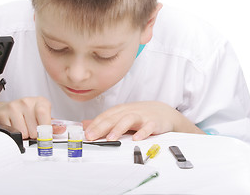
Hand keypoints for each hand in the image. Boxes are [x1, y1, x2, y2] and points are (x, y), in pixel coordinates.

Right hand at [0, 96, 50, 138]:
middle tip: (31, 129)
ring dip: (24, 135)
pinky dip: (14, 133)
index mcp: (40, 102)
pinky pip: (12, 132)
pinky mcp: (3, 114)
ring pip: (23, 133)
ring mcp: (14, 107)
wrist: (8, 109)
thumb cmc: (28, 113)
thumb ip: (53, 125)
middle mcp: (27, 102)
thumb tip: (62, 129)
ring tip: (23, 127)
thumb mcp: (43, 117)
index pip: (44, 115)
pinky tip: (14, 126)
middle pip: (34, 129)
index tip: (45, 135)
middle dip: (33, 134)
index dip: (45, 129)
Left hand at [84, 101, 203, 140]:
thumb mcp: (121, 116)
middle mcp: (129, 112)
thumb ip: (104, 121)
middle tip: (92, 137)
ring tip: (111, 138)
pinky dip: (142, 132)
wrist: (164, 112)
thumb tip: (85, 125)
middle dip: (101, 127)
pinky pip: (148, 127)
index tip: (86, 134)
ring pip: (128, 120)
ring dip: (119, 129)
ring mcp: (142, 116)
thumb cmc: (140, 115)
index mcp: (120, 111)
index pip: (105, 116)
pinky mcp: (154, 122)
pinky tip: (136, 138)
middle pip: (113, 118)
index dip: (95, 125)